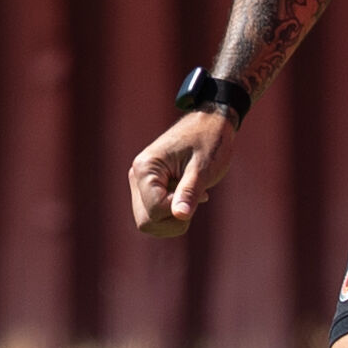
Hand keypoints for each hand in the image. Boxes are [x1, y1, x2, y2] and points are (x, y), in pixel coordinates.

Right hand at [128, 106, 240, 236]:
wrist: (211, 125)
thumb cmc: (209, 142)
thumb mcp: (203, 169)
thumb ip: (190, 192)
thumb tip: (181, 216)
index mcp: (146, 168)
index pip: (155, 210)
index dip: (178, 209)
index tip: (198, 192)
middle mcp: (137, 176)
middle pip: (146, 221)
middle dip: (173, 220)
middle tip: (195, 200)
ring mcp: (140, 183)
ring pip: (148, 222)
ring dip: (173, 219)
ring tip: (191, 196)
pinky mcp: (148, 188)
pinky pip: (154, 216)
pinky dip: (172, 215)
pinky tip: (186, 197)